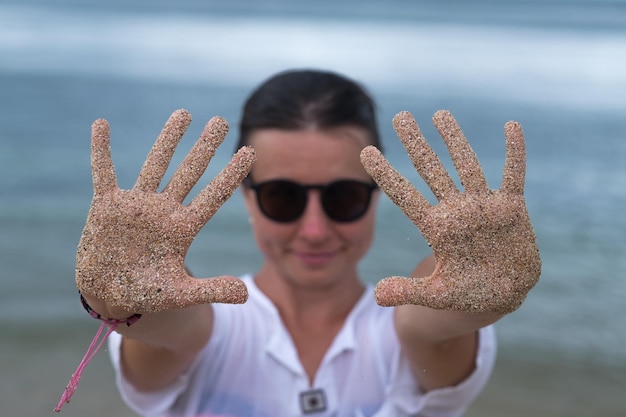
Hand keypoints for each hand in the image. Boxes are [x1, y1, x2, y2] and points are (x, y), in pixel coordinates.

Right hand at [76, 110, 255, 312]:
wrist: (112, 295)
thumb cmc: (149, 294)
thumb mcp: (181, 294)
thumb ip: (211, 290)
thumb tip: (244, 295)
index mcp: (183, 228)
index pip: (214, 196)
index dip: (231, 174)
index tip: (250, 151)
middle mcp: (164, 210)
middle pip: (189, 172)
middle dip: (204, 147)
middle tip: (220, 121)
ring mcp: (136, 205)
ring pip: (155, 165)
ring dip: (167, 139)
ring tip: (184, 113)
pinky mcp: (107, 206)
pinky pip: (103, 173)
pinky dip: (101, 150)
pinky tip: (101, 125)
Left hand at [360, 110, 540, 313]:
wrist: (501, 296)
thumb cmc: (465, 296)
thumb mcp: (436, 295)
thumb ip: (408, 291)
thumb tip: (378, 296)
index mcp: (436, 228)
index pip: (405, 195)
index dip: (386, 174)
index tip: (366, 151)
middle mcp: (456, 211)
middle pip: (432, 170)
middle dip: (416, 144)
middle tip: (400, 116)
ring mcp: (483, 207)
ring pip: (467, 165)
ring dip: (455, 140)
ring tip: (439, 114)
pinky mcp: (511, 209)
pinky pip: (514, 175)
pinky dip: (515, 152)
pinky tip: (511, 126)